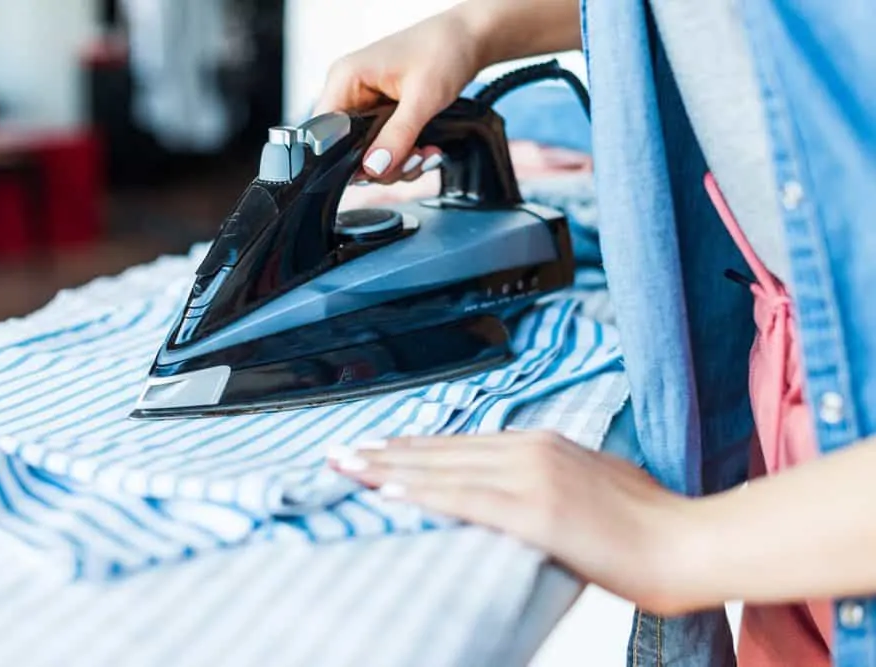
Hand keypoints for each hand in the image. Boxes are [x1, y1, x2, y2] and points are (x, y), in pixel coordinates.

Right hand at [313, 7, 483, 181]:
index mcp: (346, 79)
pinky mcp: (382, 114)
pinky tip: (426, 149)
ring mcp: (366, 105)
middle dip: (383, 164)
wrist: (470, 38)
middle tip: (413, 158)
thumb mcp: (423, 98)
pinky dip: (406, 156)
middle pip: (347, 150)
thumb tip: (374, 168)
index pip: (324, 132)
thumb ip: (397, 136)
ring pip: (368, 155)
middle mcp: (350, 93)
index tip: (377, 167)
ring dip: (399, 163)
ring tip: (425, 153)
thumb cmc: (444, 49)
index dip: (346, 158)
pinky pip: (384, 148)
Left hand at [328, 431, 692, 613]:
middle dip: (386, 455)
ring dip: (389, 471)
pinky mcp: (540, 510)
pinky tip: (389, 496)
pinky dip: (424, 496)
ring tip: (347, 469)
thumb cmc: (650, 523)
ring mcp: (534, 477)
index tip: (376, 450)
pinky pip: (468, 500)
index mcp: (544, 444)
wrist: (693, 542)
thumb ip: (550, 483)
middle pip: (443, 452)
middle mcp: (533, 450)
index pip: (461, 444)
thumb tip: (522, 494)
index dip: (413, 448)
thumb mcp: (593, 486)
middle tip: (340, 454)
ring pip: (445, 470)